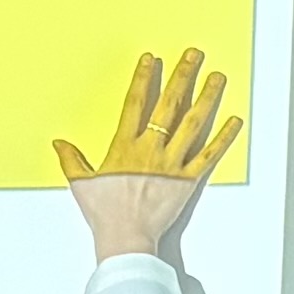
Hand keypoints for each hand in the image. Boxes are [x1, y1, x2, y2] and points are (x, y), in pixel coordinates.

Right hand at [54, 53, 242, 263]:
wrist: (126, 238)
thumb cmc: (104, 213)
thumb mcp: (81, 184)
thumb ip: (71, 160)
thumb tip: (59, 143)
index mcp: (125, 146)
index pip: (136, 103)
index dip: (144, 78)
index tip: (152, 59)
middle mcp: (151, 148)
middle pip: (169, 104)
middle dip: (182, 76)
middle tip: (194, 55)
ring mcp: (172, 163)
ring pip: (193, 124)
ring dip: (206, 98)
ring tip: (217, 77)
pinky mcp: (187, 180)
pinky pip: (208, 155)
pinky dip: (223, 138)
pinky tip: (235, 122)